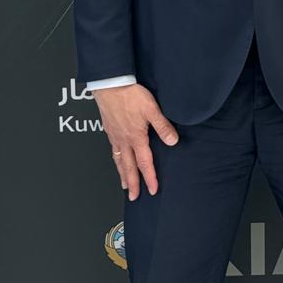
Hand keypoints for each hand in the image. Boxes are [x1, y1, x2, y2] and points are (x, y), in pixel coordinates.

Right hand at [92, 84, 178, 200]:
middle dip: (132, 183)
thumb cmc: (131, 96)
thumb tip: (173, 142)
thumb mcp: (152, 110)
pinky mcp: (109, 130)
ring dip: (122, 174)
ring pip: (118, 160)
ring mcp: (114, 136)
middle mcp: (124, 140)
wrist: (110, 85)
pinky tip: (116, 159)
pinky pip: (112, 150)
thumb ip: (163, 126)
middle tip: (134, 197)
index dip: (149, 177)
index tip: (153, 190)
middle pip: (128, 167)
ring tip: (124, 185)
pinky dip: (115, 160)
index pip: (144, 162)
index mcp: (136, 138)